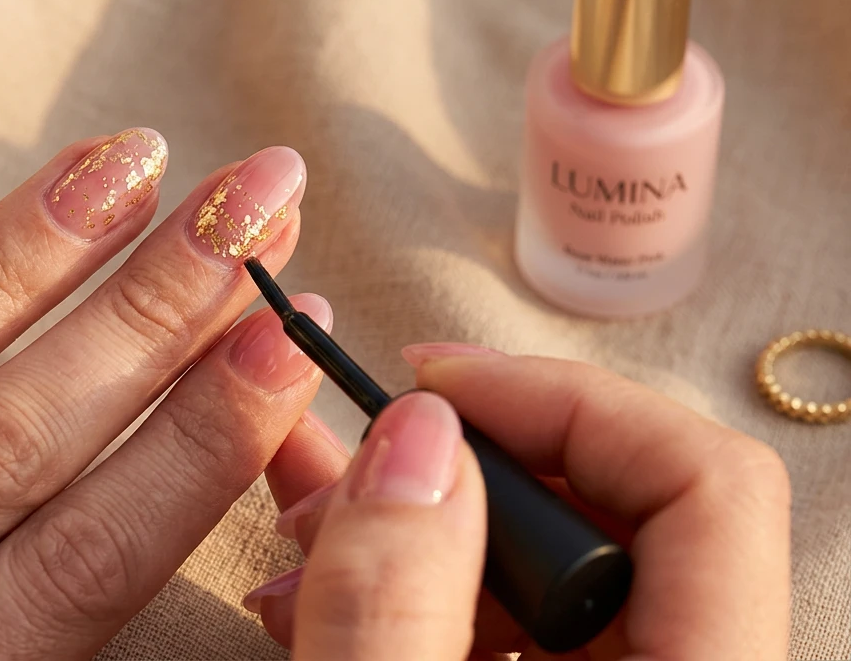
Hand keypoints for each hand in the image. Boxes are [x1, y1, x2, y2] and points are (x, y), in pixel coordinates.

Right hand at [252, 345, 790, 659]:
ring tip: (302, 549)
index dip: (565, 399)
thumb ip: (395, 611)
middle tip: (340, 477)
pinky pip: (507, 625)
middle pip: (614, 511)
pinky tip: (324, 597)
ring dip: (416, 534)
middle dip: (455, 471)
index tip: (428, 383)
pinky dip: (416, 595)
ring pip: (548, 569)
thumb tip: (414, 441)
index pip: (705, 483)